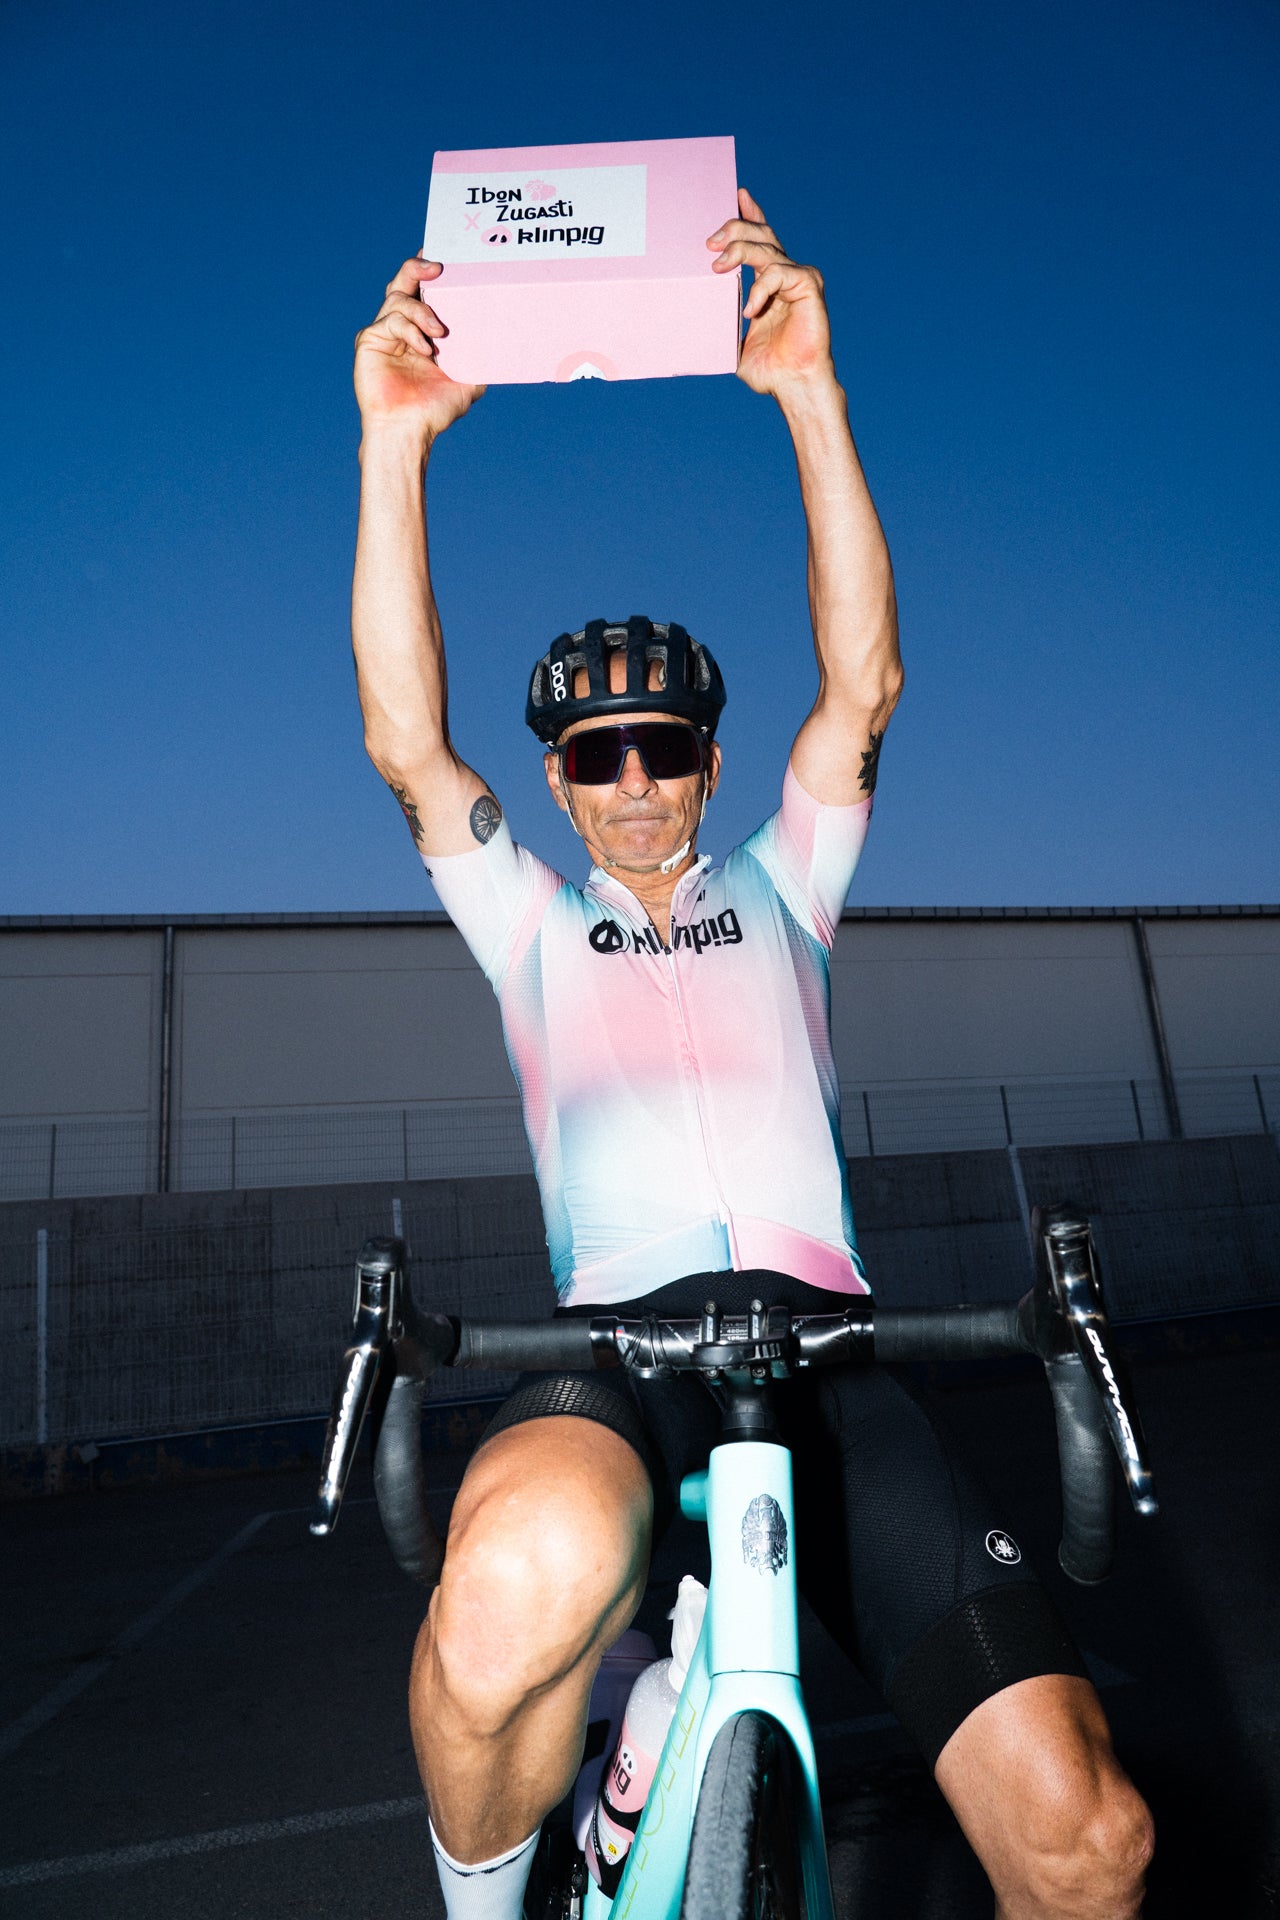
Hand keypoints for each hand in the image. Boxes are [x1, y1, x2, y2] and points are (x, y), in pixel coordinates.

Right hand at [354, 258, 483, 437]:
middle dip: (418, 267)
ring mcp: (384, 332)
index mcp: (421, 330)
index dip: (430, 269)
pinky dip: (410, 331)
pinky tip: (424, 349)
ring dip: (422, 311)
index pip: (424, 290)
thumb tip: (508, 338)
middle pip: (404, 280)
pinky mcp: (370, 340)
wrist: (408, 431)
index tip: (447, 256)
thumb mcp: (469, 379)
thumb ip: (481, 356)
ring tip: (439, 332)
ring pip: (399, 298)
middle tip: (438, 267)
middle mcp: (401, 326)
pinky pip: (391, 321)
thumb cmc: (435, 410)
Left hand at [707, 190, 833, 398]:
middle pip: (761, 233)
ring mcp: (798, 277)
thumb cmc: (768, 370)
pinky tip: (750, 311)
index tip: (736, 195)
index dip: (749, 215)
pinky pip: (779, 272)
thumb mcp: (732, 340)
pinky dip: (760, 288)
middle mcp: (785, 273)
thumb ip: (720, 321)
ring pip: (766, 247)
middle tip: (710, 241)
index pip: (760, 239)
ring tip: (717, 269)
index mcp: (769, 281)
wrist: (793, 386)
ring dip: (739, 251)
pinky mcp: (808, 285)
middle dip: (734, 228)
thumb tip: (686, 318)